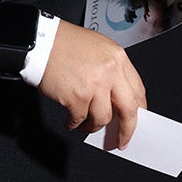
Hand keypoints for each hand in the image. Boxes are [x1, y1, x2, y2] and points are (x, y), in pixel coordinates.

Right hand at [37, 20, 146, 147]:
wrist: (42, 42)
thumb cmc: (65, 43)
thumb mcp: (99, 49)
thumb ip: (112, 71)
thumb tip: (116, 100)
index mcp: (118, 58)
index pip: (138, 90)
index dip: (138, 109)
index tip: (135, 120)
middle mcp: (110, 71)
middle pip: (128, 109)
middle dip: (127, 129)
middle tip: (122, 140)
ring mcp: (94, 85)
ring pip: (103, 118)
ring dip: (94, 126)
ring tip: (86, 125)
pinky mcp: (77, 97)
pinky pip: (80, 119)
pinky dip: (75, 123)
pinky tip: (71, 121)